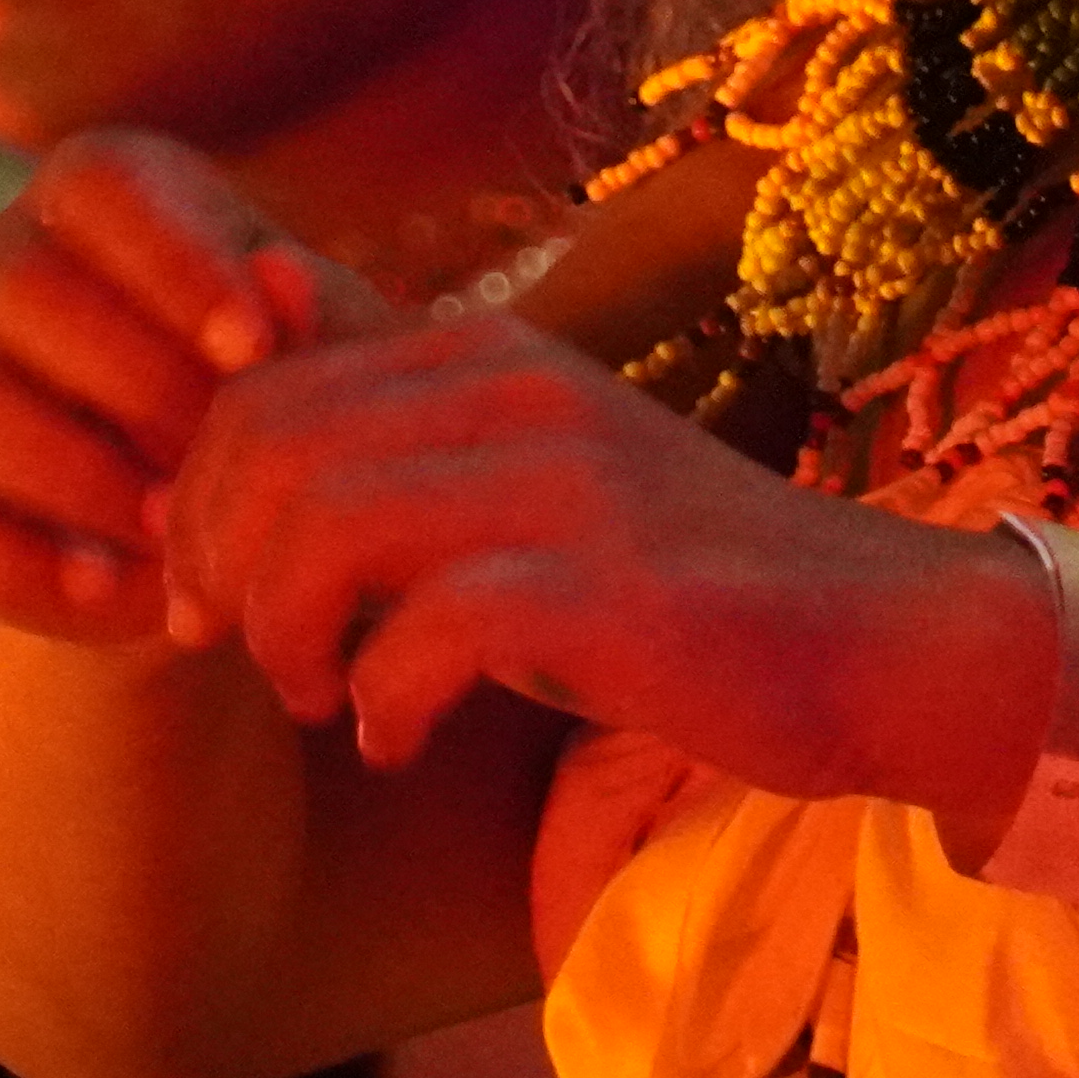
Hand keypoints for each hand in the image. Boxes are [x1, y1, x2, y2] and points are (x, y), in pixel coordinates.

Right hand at [0, 134, 385, 644]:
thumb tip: (278, 281)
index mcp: (98, 197)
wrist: (207, 536)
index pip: (101, 185)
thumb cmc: (280, 400)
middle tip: (222, 457)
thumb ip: (322, 321)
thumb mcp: (326, 358)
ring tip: (179, 533)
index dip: (171, 263)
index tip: (252, 348)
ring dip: (78, 478)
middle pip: (17, 288)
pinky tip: (114, 593)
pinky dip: (19, 567)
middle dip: (132, 382)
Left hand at [157, 312, 1049, 800]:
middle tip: (247, 657)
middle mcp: (524, 390)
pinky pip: (432, 629)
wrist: (882, 640)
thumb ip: (402, 431)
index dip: (197, 504)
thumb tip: (250, 337)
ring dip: (285, 634)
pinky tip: (394, 740)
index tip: (207, 599)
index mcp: (490, 355)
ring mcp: (572, 483)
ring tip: (317, 698)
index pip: (264, 391)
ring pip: (329, 524)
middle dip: (219, 567)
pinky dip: (382, 699)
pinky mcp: (613, 587)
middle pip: (274, 449)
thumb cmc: (681, 579)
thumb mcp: (530, 476)